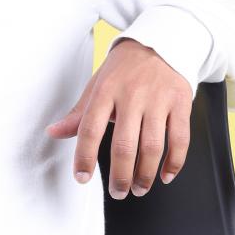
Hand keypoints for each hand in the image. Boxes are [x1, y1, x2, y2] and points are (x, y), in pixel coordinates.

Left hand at [45, 38, 191, 198]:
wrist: (161, 42)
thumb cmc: (124, 69)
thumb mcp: (97, 85)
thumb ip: (79, 114)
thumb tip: (53, 132)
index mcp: (105, 91)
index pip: (90, 129)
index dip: (84, 157)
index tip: (82, 178)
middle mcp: (131, 94)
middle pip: (124, 145)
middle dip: (120, 176)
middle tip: (118, 192)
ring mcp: (158, 99)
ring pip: (152, 147)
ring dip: (145, 174)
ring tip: (139, 188)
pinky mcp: (180, 102)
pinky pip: (180, 139)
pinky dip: (173, 163)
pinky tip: (165, 175)